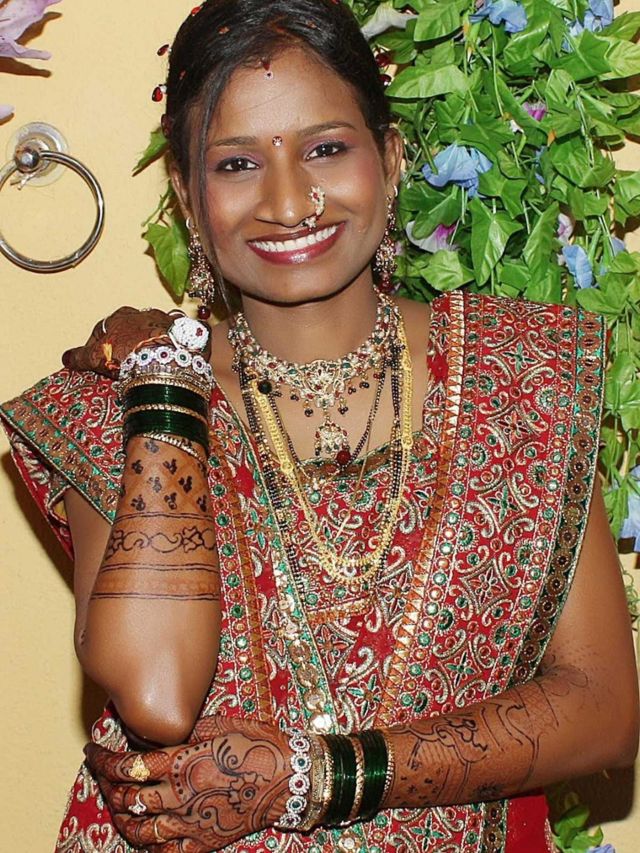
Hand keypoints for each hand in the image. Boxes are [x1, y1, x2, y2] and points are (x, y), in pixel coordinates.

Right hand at [62, 307, 210, 377]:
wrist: (165, 357)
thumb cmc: (128, 353)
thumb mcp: (97, 356)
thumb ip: (80, 356)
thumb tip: (66, 357)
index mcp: (119, 316)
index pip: (103, 330)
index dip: (99, 347)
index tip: (99, 362)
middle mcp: (143, 313)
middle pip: (131, 329)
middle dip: (127, 343)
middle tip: (125, 364)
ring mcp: (165, 320)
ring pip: (154, 332)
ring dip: (151, 344)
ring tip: (150, 362)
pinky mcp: (184, 330)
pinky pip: (177, 338)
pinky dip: (173, 346)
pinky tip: (171, 358)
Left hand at [85, 717, 290, 851]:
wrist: (290, 776)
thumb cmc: (258, 743)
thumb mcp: (219, 724)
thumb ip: (186, 731)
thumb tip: (163, 730)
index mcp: (182, 762)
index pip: (127, 766)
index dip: (103, 760)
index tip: (93, 750)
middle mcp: (181, 795)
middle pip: (126, 798)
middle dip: (105, 786)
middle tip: (100, 774)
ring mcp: (191, 823)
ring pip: (139, 830)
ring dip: (120, 817)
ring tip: (115, 805)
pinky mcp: (204, 843)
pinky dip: (148, 846)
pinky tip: (142, 834)